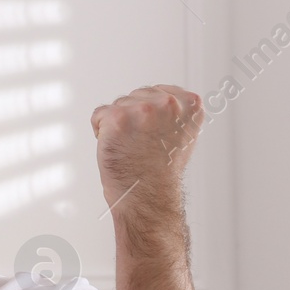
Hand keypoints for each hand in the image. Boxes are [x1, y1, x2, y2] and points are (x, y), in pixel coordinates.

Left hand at [89, 85, 201, 204]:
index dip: (149, 116)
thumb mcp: (183, 134)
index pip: (157, 92)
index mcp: (190, 103)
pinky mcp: (117, 118)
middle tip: (142, 146)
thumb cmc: (161, 172)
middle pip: (135, 96)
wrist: (148, 197)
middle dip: (133, 119)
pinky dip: (101, 133)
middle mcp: (169, 103)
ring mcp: (143, 109)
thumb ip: (175, 112)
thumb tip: (166, 98)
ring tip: (131, 148)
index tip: (155, 136)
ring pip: (117, 105)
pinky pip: (99, 115)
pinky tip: (117, 148)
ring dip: (118, 127)